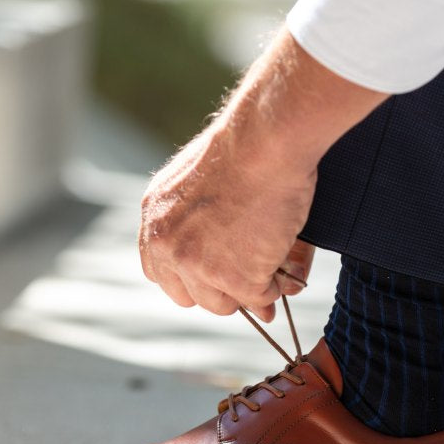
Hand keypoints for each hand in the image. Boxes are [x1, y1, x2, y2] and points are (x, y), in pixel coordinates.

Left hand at [138, 28, 387, 321]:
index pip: (159, 270)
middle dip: (219, 290)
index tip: (215, 272)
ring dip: (248, 291)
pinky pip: (259, 298)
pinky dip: (276, 289)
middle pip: (189, 295)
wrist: (268, 140)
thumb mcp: (208, 184)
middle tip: (250, 275)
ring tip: (274, 269)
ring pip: (222, 303)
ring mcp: (198, 265)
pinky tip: (287, 269)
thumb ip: (212, 229)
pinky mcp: (235, 278)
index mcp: (155, 216)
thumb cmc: (248, 146)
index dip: (190, 276)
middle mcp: (167, 245)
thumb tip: (235, 272)